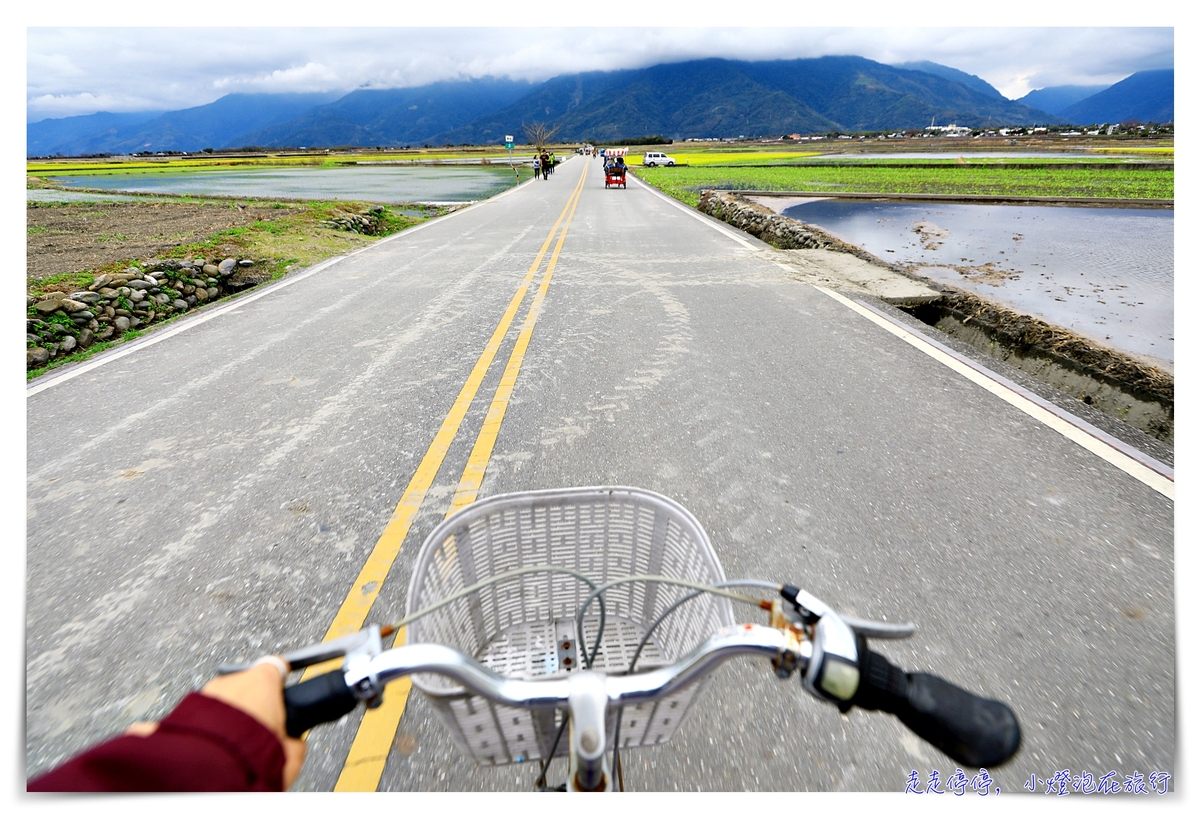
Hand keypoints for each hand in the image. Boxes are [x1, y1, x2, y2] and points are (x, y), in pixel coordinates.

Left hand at [125, 659, 306, 788]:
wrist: (207, 774)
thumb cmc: (248, 759)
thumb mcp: (288, 756)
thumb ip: (294, 741)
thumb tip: (295, 743)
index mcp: (263, 682)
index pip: (276, 667)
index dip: (279, 680)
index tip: (281, 687)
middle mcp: (230, 681)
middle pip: (246, 687)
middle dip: (250, 706)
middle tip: (255, 734)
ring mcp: (204, 695)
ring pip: (220, 702)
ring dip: (225, 718)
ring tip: (230, 747)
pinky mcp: (181, 711)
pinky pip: (198, 718)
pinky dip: (202, 729)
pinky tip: (208, 747)